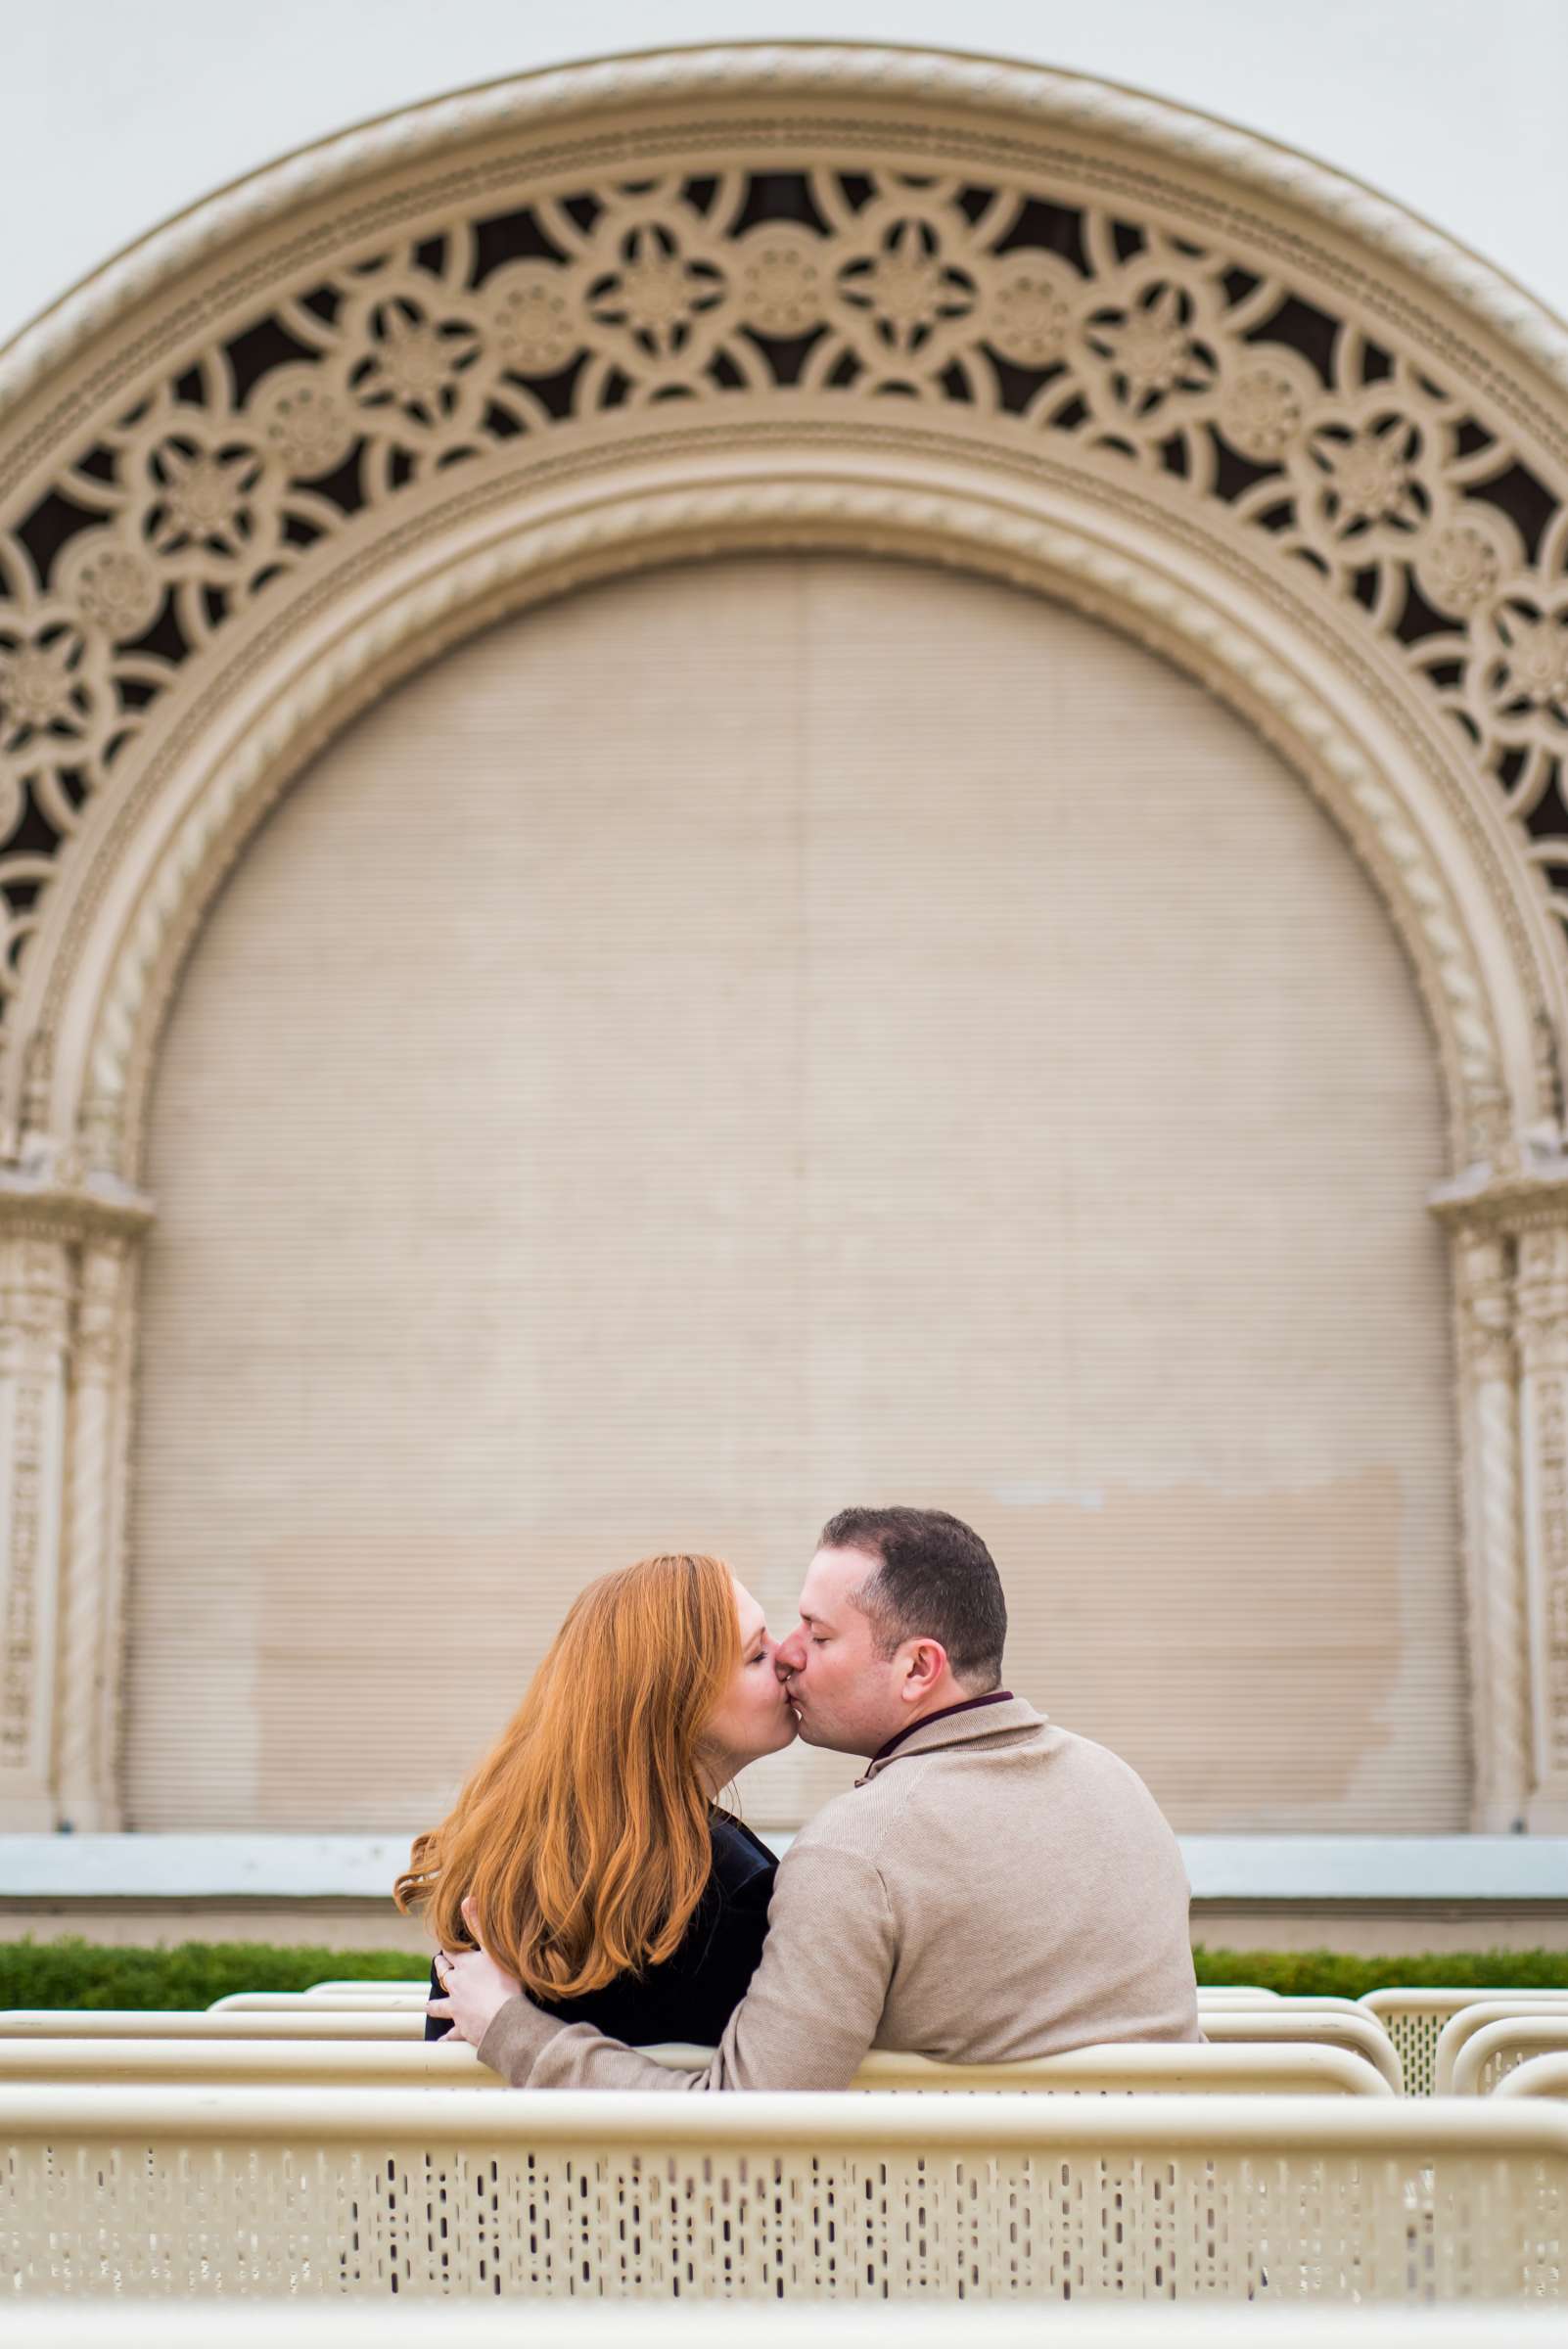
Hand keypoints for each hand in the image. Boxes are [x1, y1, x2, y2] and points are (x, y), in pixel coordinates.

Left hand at [426, 1895, 521, 2047]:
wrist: (503, 2018)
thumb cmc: (503, 1981)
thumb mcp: (494, 1947)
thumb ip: (479, 1924)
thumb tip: (467, 1897)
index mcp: (466, 1966)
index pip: (453, 1953)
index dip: (449, 1948)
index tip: (445, 1945)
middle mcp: (458, 1986)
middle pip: (445, 1975)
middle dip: (441, 1969)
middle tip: (437, 1966)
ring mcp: (458, 2008)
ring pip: (441, 2005)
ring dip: (434, 2005)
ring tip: (426, 2006)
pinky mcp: (463, 2028)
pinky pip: (451, 2034)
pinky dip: (446, 2038)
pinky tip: (439, 2042)